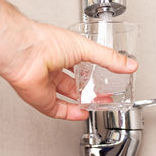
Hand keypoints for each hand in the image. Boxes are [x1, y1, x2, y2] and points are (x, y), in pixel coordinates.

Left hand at [4, 23, 137, 120]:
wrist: (26, 53)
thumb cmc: (46, 42)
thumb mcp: (87, 48)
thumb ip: (109, 59)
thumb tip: (129, 64)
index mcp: (63, 51)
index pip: (80, 63)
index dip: (93, 71)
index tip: (106, 76)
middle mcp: (53, 66)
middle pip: (73, 82)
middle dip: (88, 89)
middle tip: (102, 95)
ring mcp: (47, 83)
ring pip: (65, 96)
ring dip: (80, 102)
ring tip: (94, 105)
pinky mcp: (42, 98)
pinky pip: (57, 109)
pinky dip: (70, 113)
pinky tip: (81, 113)